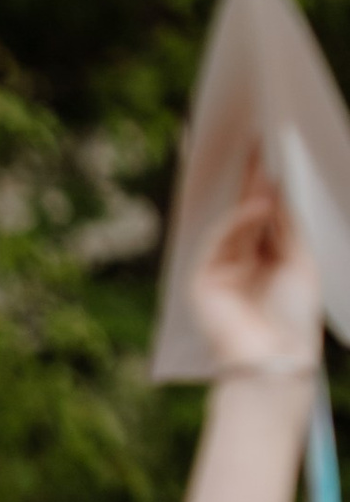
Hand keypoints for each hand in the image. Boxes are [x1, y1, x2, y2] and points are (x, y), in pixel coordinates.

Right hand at [193, 156, 321, 380]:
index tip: (270, 151)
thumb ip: (285, 225)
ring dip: (245, 194)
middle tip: (255, 140)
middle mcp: (242, 262)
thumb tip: (272, 187)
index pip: (264, 215)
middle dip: (249, 179)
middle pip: (243, 212)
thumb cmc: (293, 318)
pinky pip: (218, 243)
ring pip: (229, 223)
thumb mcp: (299, 261)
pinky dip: (236, 223)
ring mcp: (220, 271)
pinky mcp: (202, 282)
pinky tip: (258, 207)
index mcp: (266, 259)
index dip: (265, 185)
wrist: (275, 360)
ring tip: (262, 168)